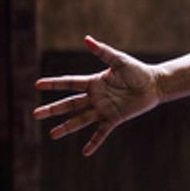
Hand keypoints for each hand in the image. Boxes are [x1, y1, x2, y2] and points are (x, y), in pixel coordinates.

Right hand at [33, 35, 160, 155]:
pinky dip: (94, 142)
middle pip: (69, 104)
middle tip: (35, 115)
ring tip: (52, 135)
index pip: (69, 83)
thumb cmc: (137, 71)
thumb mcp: (119, 60)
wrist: (154, 85)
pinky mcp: (114, 119)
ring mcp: (103, 109)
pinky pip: (102, 132)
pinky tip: (85, 152)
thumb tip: (86, 39)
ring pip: (80, 120)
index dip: (54, 84)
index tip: (37, 85)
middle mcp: (95, 97)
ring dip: (66, 127)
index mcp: (94, 82)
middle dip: (52, 109)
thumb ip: (103, 52)